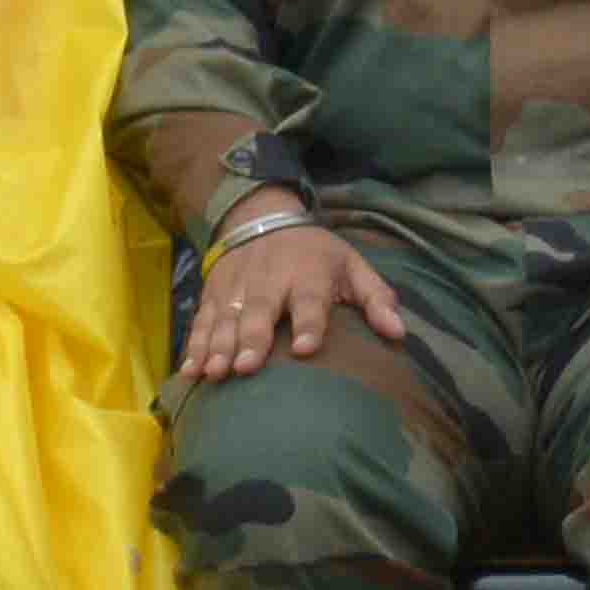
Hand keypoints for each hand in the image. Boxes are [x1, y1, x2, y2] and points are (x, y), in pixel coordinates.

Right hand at [180, 210, 397, 381]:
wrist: (261, 216)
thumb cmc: (316, 253)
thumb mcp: (352, 265)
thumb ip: (376, 298)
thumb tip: (399, 332)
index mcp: (308, 274)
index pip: (310, 300)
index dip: (309, 323)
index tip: (307, 348)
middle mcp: (269, 280)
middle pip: (259, 311)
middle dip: (252, 339)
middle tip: (246, 367)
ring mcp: (236, 287)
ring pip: (225, 318)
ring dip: (218, 346)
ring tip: (215, 373)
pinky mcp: (213, 294)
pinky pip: (201, 321)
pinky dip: (194, 346)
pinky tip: (190, 371)